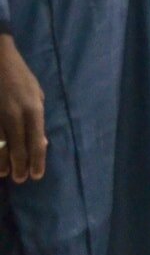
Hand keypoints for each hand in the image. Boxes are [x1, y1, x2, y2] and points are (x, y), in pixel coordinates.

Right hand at [0, 34, 47, 183]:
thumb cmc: (19, 75)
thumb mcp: (37, 94)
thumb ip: (38, 119)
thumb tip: (41, 144)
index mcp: (33, 110)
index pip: (36, 144)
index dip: (36, 163)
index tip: (35, 176)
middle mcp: (14, 114)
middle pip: (17, 149)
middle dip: (19, 167)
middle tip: (19, 179)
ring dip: (1, 163)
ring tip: (4, 173)